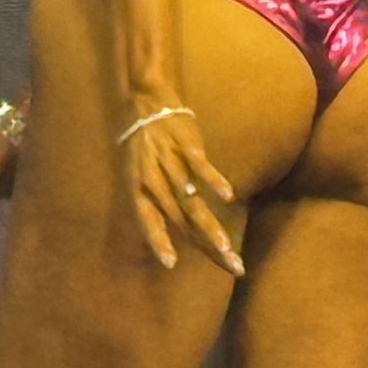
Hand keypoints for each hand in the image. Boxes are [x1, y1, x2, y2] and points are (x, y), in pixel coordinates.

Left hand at [123, 103, 242, 275]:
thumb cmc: (142, 143)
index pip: (147, 221)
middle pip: (180, 220)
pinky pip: (200, 166)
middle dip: (204, 246)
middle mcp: (152, 179)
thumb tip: (170, 229)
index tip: (170, 264)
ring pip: (191, 201)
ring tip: (227, 246)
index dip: (157, 242)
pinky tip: (229, 197)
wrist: (147, 101)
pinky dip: (213, 182)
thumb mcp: (138, 174)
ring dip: (210, 226)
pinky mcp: (187, 145)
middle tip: (229, 265)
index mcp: (138, 188)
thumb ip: (153, 200)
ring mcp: (170, 163)